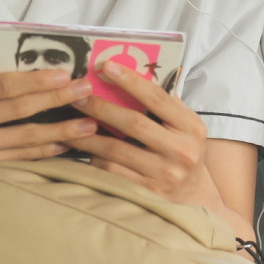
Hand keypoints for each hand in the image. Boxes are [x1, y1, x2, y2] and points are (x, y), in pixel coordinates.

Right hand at [0, 66, 96, 162]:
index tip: (65, 74)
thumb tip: (27, 62)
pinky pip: (20, 157)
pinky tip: (66, 143)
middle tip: (85, 91)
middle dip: (58, 100)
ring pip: (26, 138)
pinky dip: (45, 150)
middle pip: (20, 109)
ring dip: (61, 130)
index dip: (37, 80)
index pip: (4, 84)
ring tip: (88, 124)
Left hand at [64, 59, 221, 210]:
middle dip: (101, 107)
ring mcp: (164, 174)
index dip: (130, 81)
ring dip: (89, 136)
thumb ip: (165, 104)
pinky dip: (94, 160)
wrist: (193, 197)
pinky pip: (112, 173)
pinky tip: (82, 151)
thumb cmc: (183, 151)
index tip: (106, 66)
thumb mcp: (185, 126)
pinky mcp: (147, 193)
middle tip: (77, 96)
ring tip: (69, 124)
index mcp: (190, 127)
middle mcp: (181, 151)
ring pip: (117, 151)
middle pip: (133, 123)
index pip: (157, 98)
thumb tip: (133, 75)